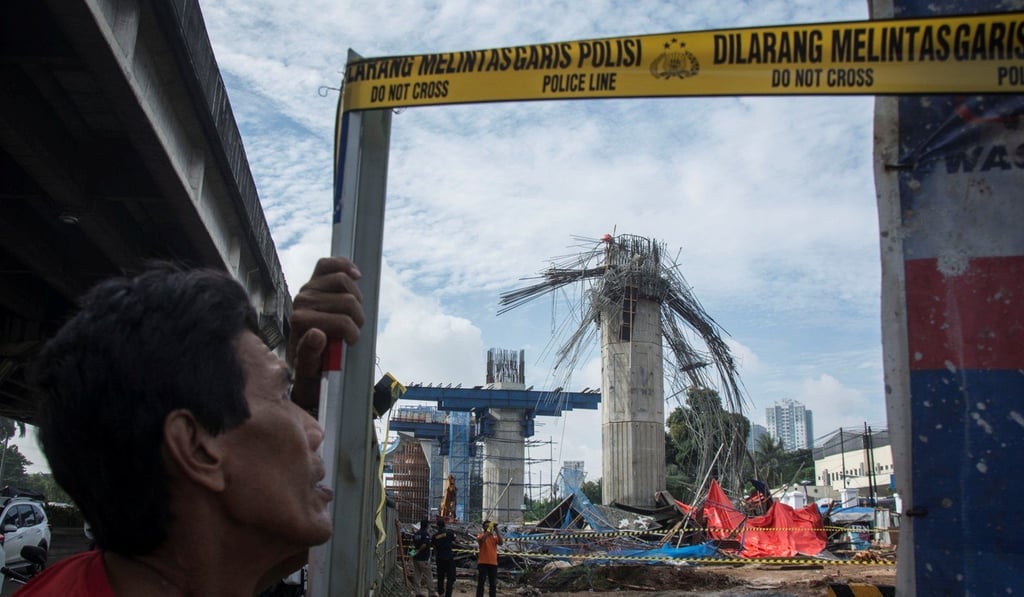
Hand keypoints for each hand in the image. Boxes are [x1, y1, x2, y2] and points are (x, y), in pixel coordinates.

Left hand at [288, 257, 364, 410]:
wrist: (305, 355)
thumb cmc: (310, 363)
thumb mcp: (309, 367)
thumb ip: (309, 353)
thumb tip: (317, 334)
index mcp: (300, 321)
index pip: (343, 321)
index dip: (353, 333)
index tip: (351, 342)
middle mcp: (301, 300)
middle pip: (348, 301)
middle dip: (356, 318)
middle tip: (352, 330)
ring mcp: (308, 288)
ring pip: (344, 280)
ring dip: (356, 298)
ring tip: (352, 313)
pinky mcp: (313, 280)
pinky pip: (328, 264)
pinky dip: (345, 265)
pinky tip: (355, 275)